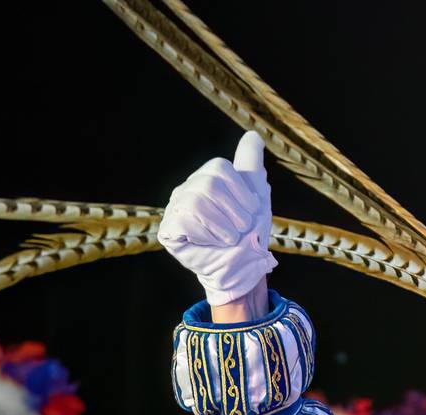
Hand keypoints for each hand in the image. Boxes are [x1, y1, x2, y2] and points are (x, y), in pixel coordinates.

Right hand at [158, 131, 275, 306]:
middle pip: (208, 184)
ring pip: (197, 201)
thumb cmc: (250, 234)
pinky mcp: (168, 230)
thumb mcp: (257, 195)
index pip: (219, 168)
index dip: (241, 193)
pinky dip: (207, 235)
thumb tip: (252, 135)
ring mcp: (175, 209)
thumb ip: (251, 165)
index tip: (251, 212)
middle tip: (240, 230)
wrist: (244, 268)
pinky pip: (185, 221)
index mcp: (207, 178)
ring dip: (223, 226)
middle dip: (234, 212)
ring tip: (228, 239)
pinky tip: (211, 244)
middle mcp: (187, 189)